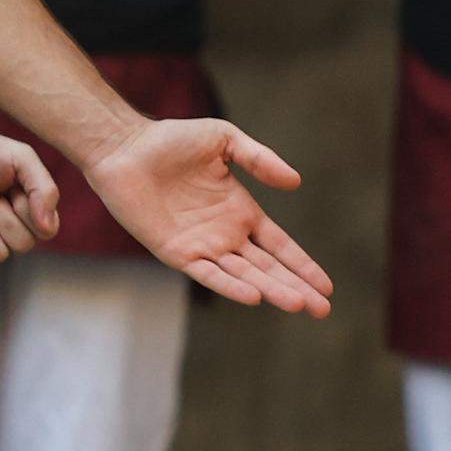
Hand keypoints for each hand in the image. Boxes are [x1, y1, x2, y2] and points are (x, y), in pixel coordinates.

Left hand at [86, 116, 333, 313]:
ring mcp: (201, 245)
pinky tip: (254, 296)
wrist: (123, 145)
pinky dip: (230, 286)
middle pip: (268, 267)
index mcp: (240, 211)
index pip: (280, 246)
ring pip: (244, 275)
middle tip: (323, 311)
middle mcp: (224, 234)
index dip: (303, 265)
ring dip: (271, 290)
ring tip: (299, 305)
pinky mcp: (175, 251)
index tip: (327, 288)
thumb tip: (295, 182)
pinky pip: (207, 273)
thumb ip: (260, 159)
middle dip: (296, 287)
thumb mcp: (224, 139)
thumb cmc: (170, 139)